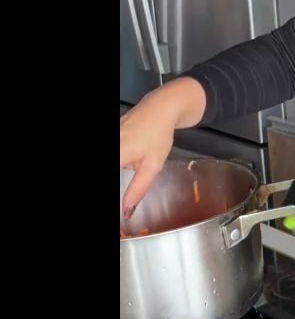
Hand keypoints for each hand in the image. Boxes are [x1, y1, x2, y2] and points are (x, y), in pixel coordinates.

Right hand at [120, 78, 206, 216]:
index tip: (122, 207)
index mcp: (117, 155)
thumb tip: (126, 211)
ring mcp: (110, 137)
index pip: (114, 176)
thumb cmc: (158, 136)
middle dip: (124, 172)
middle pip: (115, 166)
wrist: (160, 107)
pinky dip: (121, 158)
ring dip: (123, 165)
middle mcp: (111, 144)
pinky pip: (114, 149)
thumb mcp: (152, 166)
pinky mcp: (110, 132)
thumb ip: (137, 189)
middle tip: (135, 172)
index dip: (120, 193)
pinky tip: (130, 159)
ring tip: (136, 164)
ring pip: (115, 158)